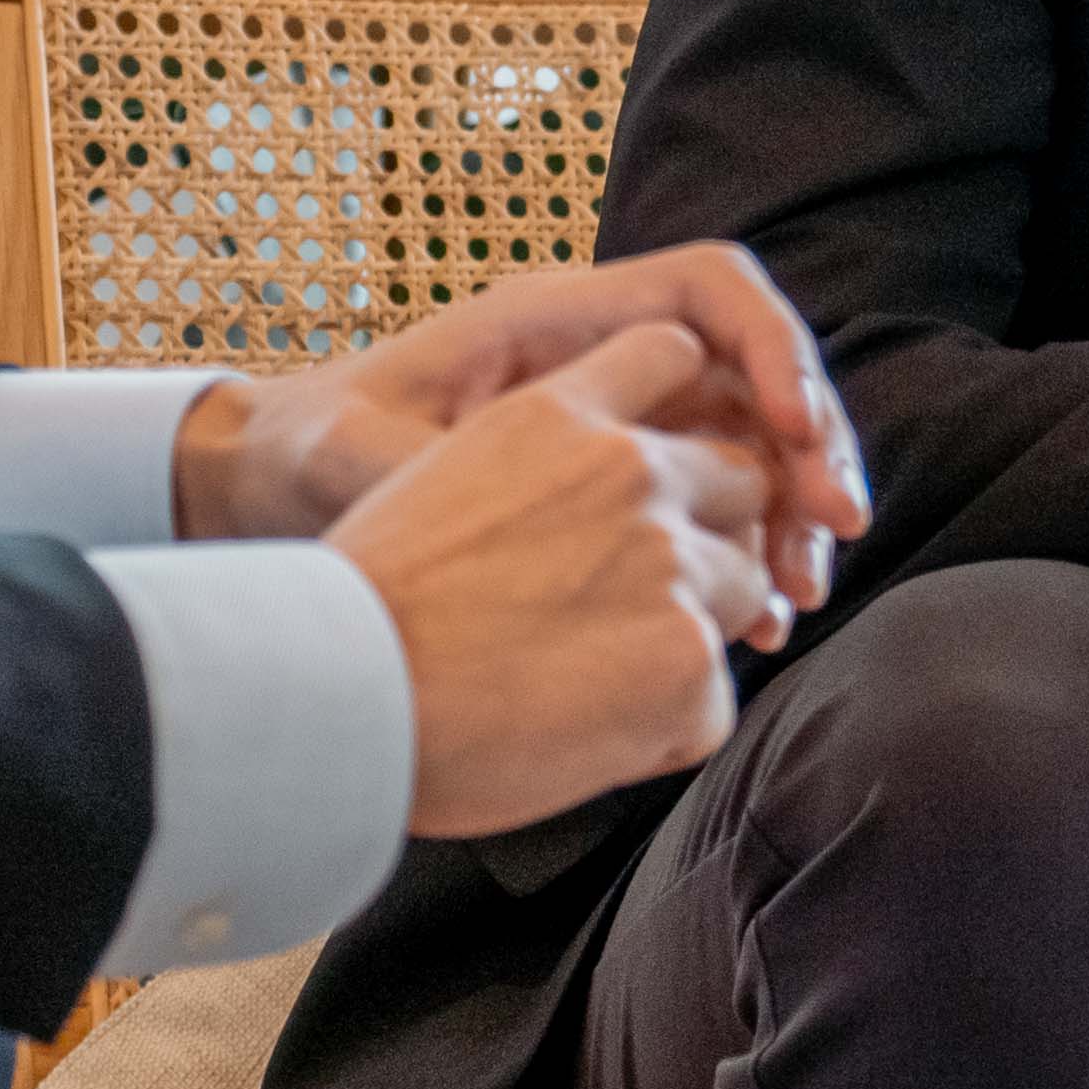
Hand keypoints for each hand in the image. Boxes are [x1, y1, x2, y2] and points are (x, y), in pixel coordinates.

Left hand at [176, 243, 864, 617]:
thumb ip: (429, 459)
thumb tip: (498, 485)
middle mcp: (607, 359)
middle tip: (833, 534)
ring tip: (800, 595)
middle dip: (811, 446)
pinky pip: (711, 507)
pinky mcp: (615, 489)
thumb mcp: (355, 448)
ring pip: (749, 448)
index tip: (798, 435)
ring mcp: (619, 422)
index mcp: (560, 319)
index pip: (711, 292)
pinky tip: (758, 622)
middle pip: (755, 374)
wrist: (273, 485)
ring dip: (789, 514)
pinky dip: (745, 557)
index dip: (776, 348)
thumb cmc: (307, 448)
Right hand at [332, 335, 806, 837]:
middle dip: (710, 534)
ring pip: (748, 586)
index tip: (660, 468)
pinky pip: (718, 699)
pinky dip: (668, 728)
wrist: (340, 691)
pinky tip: (588, 735)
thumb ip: (540, 469)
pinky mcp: (688, 659)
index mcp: (560, 413)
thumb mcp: (440, 476)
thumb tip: (582, 509)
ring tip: (598, 679)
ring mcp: (671, 562)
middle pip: (740, 479)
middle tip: (633, 601)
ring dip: (695, 631)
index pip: (672, 353)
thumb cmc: (365, 606)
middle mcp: (630, 470)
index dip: (679, 411)